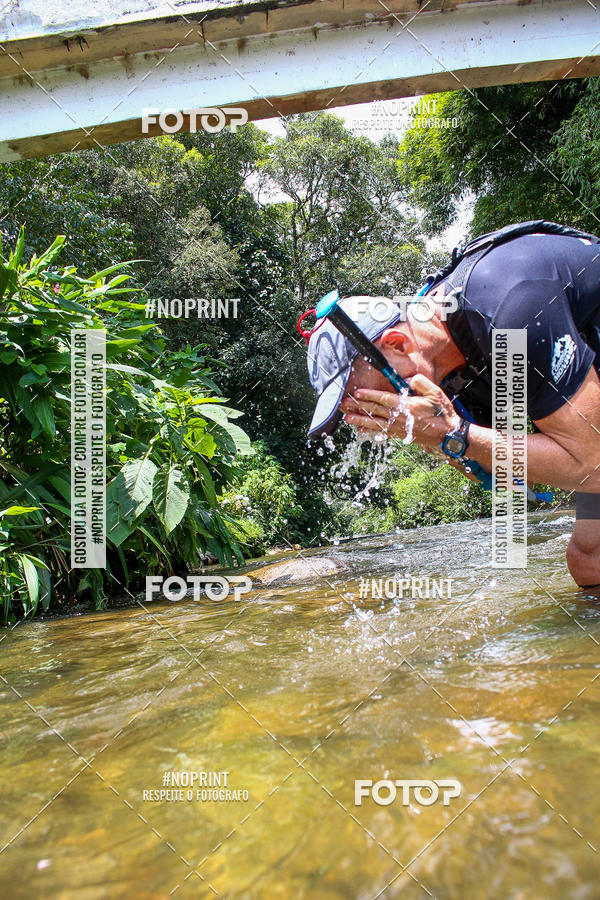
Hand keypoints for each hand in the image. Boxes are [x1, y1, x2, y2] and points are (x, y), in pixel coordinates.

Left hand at [340, 374, 461, 449]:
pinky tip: (362, 431)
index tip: (357, 392)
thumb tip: (407, 379)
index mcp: (407, 406)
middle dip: (358, 407)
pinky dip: (371, 432)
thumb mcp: (435, 393)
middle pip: (375, 411)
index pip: (383, 399)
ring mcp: (398, 429)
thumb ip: (420, 383)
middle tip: (344, 405)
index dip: (369, 395)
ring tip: (347, 418)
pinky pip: (382, 434)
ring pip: (375, 424)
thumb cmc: (442, 413)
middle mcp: (399, 418)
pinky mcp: (400, 436)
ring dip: (360, 421)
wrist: (448, 435)